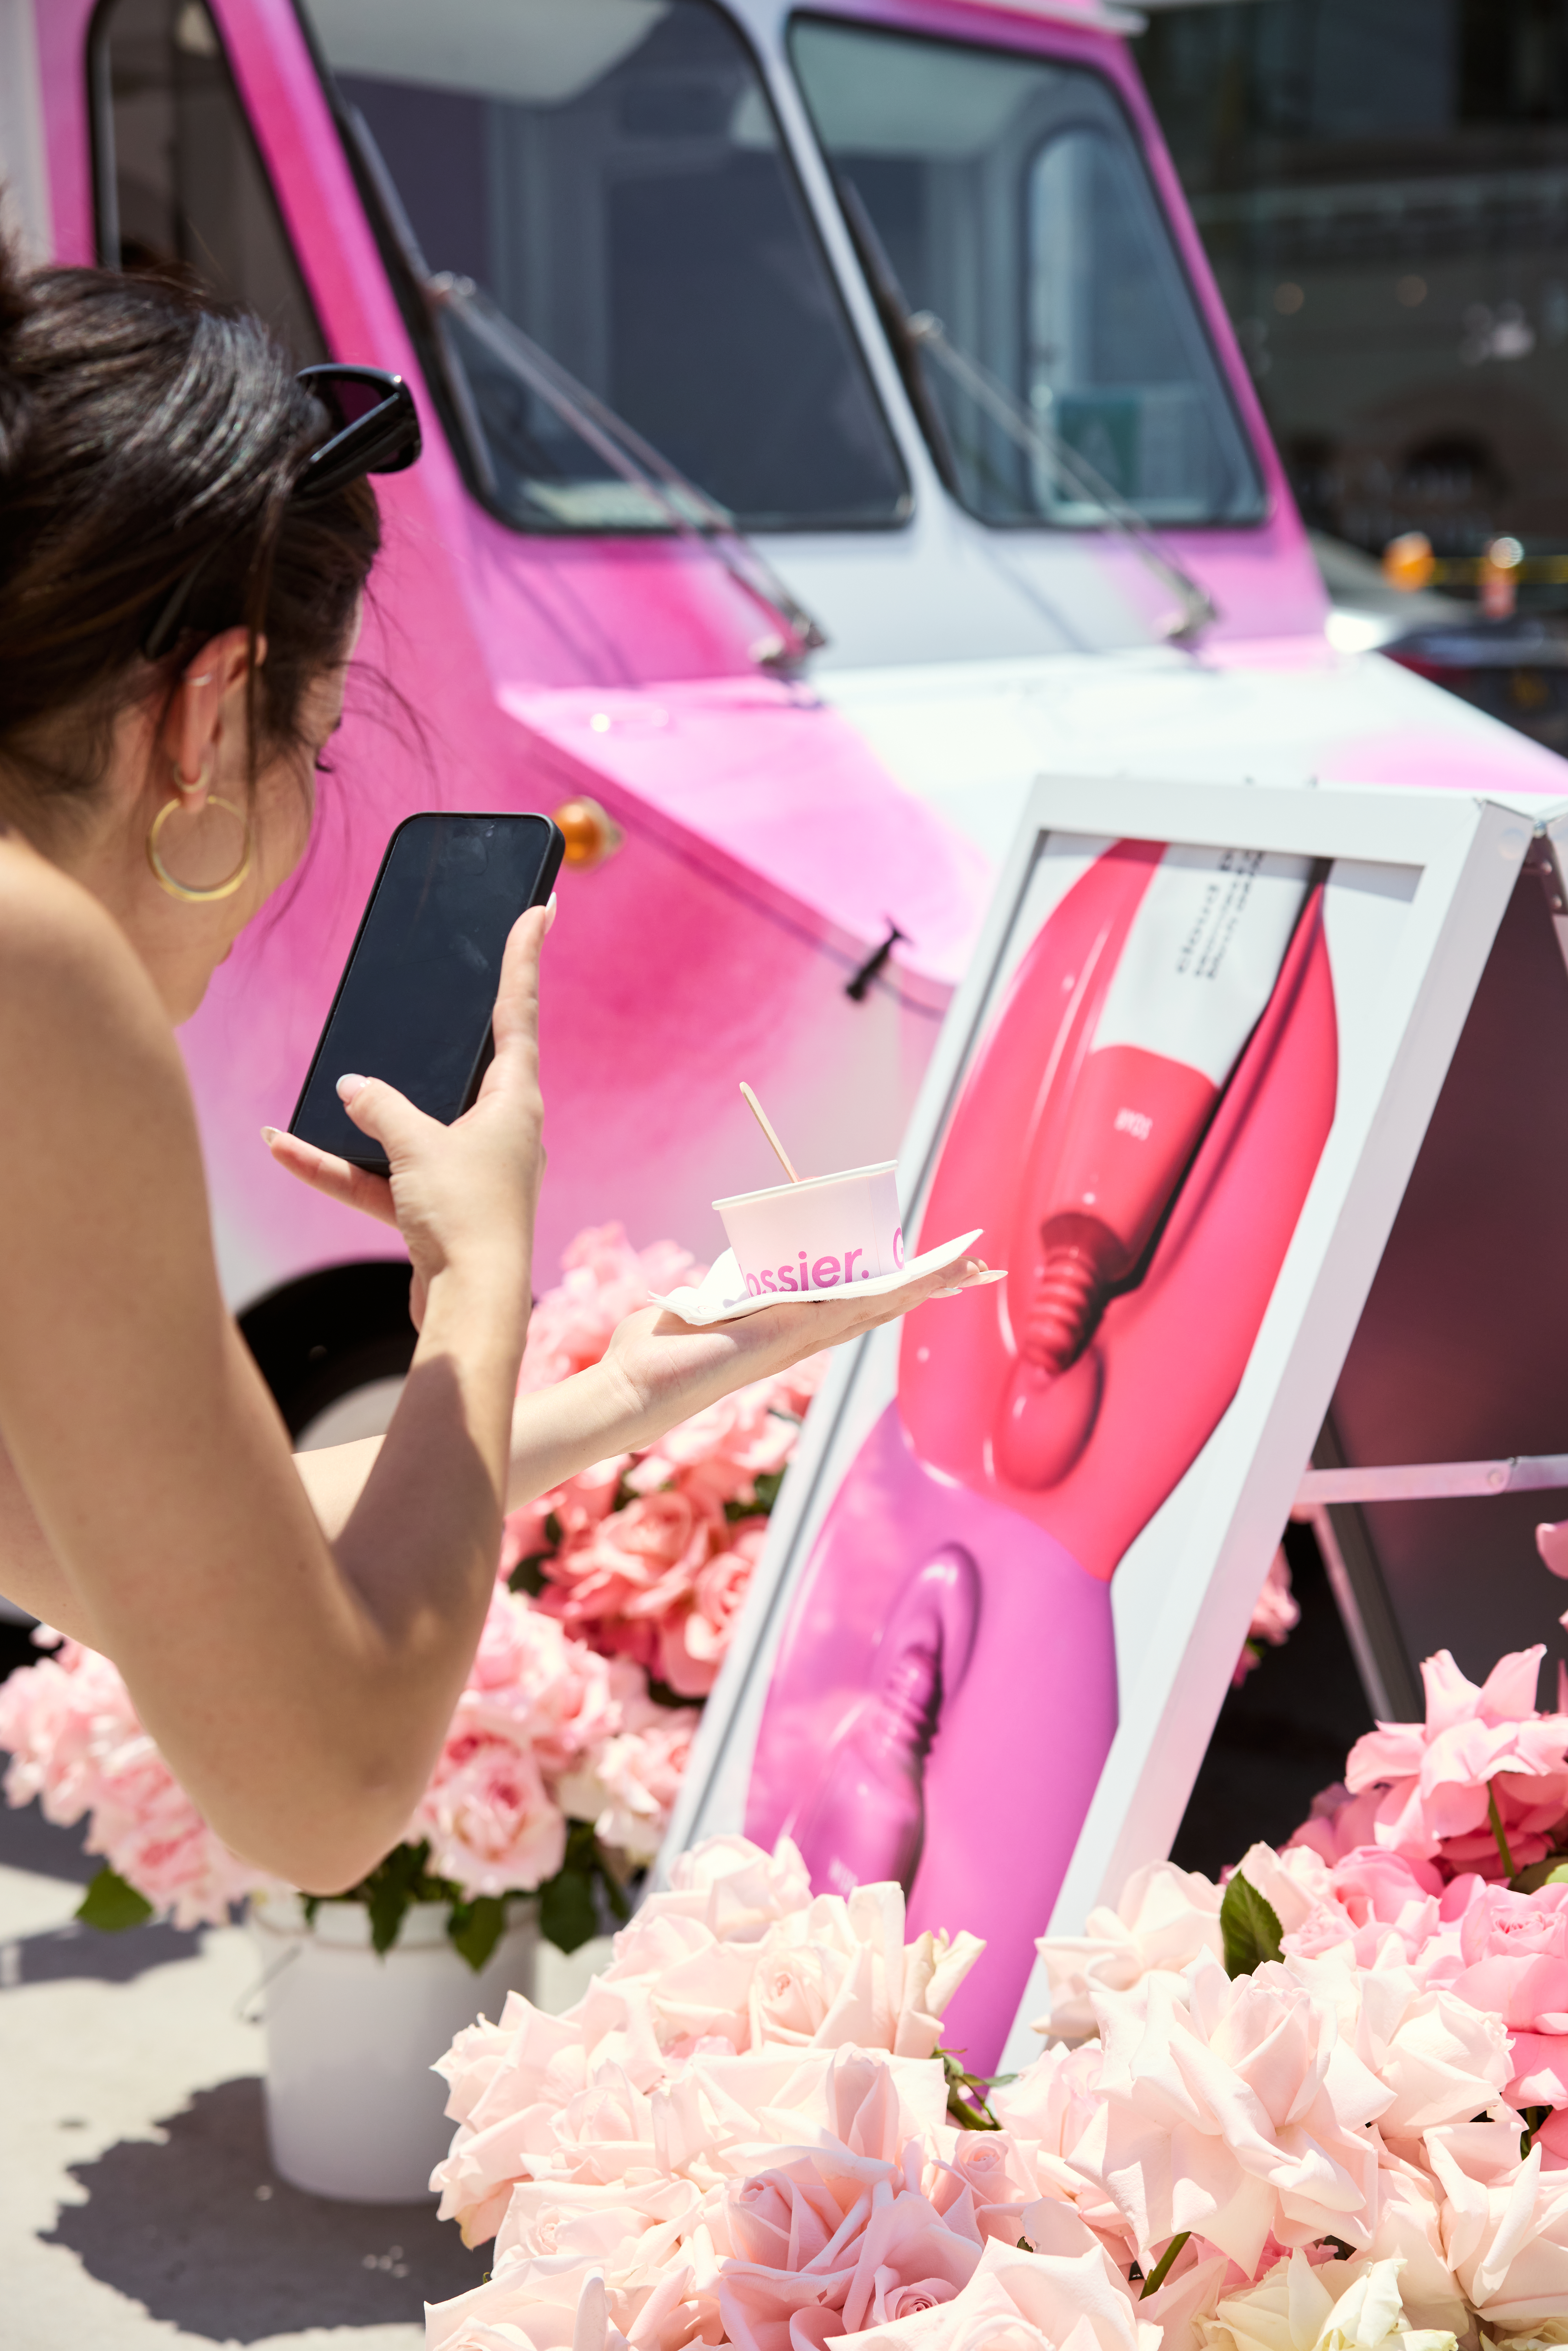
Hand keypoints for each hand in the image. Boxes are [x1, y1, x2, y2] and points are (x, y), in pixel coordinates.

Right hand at [263, 905, 547, 1326]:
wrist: (471, 1307)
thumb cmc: (466, 1219)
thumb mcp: (418, 1147)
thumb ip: (383, 1109)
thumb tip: (352, 1087)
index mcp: (515, 1101)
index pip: (518, 1012)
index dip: (523, 957)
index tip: (539, 909)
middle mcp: (499, 1129)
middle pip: (467, 1060)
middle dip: (443, 1026)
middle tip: (443, 972)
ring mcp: (467, 1167)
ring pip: (410, 1121)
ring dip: (364, 1112)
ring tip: (322, 1081)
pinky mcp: (435, 1206)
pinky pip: (379, 1174)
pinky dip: (337, 1164)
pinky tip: (285, 1146)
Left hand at [594, 1254, 996, 1448]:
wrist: (634, 1387)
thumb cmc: (654, 1354)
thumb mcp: (698, 1312)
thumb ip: (711, 1301)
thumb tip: (703, 1294)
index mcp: (787, 1329)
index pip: (856, 1306)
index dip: (897, 1288)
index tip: (930, 1271)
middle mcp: (804, 1336)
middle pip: (883, 1305)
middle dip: (931, 1285)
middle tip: (976, 1267)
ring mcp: (800, 1336)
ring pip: (879, 1305)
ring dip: (927, 1284)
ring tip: (971, 1267)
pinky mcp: (788, 1332)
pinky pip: (851, 1306)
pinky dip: (892, 1289)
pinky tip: (923, 1277)